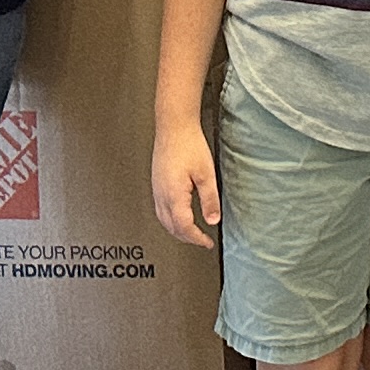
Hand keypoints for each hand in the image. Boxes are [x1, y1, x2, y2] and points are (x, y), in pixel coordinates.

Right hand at [151, 122, 221, 248]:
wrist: (173, 127)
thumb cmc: (189, 145)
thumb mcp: (206, 174)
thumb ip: (209, 199)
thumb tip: (213, 219)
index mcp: (174, 195)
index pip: (184, 227)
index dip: (197, 238)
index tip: (207, 242)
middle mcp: (161, 195)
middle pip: (171, 227)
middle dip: (187, 238)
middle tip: (201, 240)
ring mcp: (156, 189)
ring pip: (163, 220)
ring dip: (177, 230)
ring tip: (191, 232)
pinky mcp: (156, 183)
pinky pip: (160, 209)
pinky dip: (170, 219)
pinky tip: (178, 216)